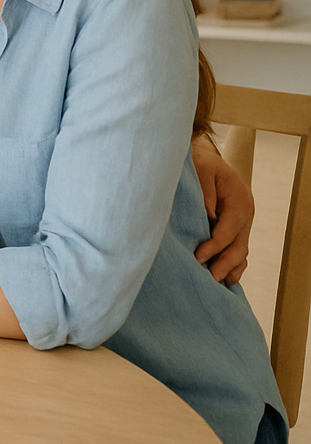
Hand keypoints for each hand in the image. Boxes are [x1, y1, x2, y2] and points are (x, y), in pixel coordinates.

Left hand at [193, 138, 252, 283]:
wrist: (206, 159)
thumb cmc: (200, 164)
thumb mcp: (201, 171)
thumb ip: (204, 194)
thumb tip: (207, 218)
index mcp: (239, 201)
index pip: (228, 230)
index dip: (214, 246)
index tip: (198, 258)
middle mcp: (245, 215)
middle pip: (239, 246)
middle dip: (224, 264)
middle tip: (208, 279)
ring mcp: (242, 224)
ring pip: (240, 251)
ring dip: (229, 269)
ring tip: (215, 285)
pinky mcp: (235, 229)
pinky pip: (237, 250)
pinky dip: (232, 265)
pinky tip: (224, 280)